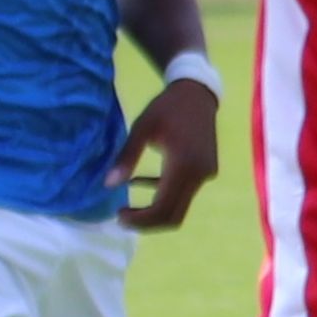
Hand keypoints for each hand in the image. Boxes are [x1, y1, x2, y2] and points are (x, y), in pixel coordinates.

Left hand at [111, 78, 220, 230]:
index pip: (162, 208)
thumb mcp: (141, 127)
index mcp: (184, 165)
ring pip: (180, 208)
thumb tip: (109, 185)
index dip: (140, 219)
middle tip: (122, 216)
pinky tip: (144, 183)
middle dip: (147, 222)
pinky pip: (185, 194)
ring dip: (155, 211)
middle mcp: (199, 175)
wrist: (197, 93)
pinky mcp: (207, 171)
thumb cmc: (167, 107)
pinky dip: (164, 196)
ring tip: (130, 204)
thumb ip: (126, 157)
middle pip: (173, 216)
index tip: (119, 216)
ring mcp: (206, 174)